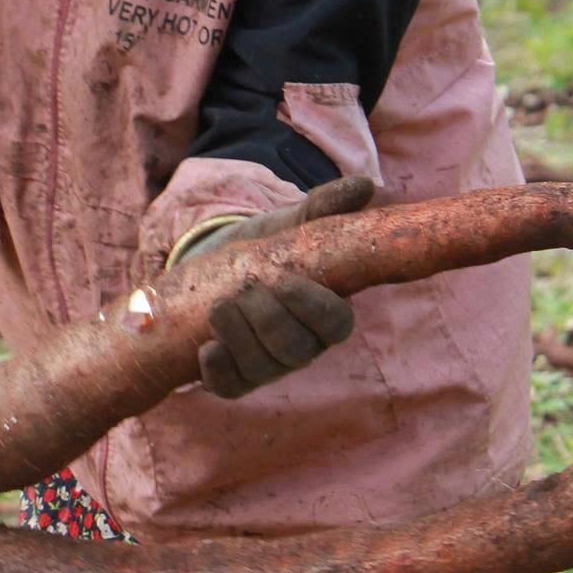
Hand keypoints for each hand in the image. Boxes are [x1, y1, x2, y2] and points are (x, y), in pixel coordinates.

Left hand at [189, 175, 374, 399]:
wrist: (220, 266)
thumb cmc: (269, 250)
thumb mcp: (291, 226)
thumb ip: (324, 208)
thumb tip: (365, 185)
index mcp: (326, 314)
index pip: (335, 326)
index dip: (313, 308)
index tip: (285, 280)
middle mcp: (301, 347)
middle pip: (295, 350)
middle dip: (267, 319)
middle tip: (245, 286)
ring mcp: (267, 366)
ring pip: (261, 368)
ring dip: (238, 336)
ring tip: (219, 304)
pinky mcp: (234, 378)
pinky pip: (229, 387)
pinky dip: (217, 371)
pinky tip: (206, 347)